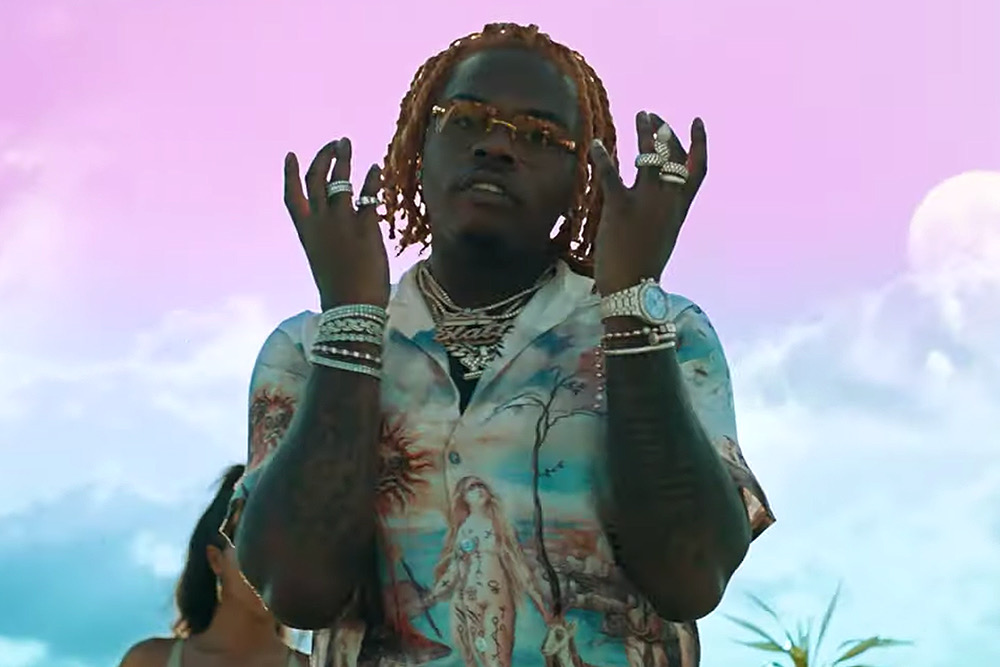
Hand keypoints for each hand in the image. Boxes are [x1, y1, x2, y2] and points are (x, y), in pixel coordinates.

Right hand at [284, 138, 389, 308]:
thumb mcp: (326, 261)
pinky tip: (375, 168)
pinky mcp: (364, 226)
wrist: (351, 306)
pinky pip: (367, 195)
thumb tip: (339, 235)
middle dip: (323, 157)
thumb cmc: (340, 291)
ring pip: (339, 179)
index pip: (292, 197)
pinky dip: (371, 179)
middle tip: (334, 144)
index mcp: (306, 232)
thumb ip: (329, 241)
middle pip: (315, 179)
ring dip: (344, 158)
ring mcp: (341, 222)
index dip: (291, 174)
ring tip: (348, 143)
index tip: (292, 154)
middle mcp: (320, 223)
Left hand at [589, 112, 707, 293]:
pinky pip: (612, 176)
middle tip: (653, 114)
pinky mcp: (620, 207)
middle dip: (665, 131)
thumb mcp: (661, 235)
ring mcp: (645, 202)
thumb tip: (655, 197)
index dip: (699, 143)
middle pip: (673, 156)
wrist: (631, 288)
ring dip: (644, 133)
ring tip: (640, 114)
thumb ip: (662, 212)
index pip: (697, 169)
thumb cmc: (643, 266)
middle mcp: (667, 201)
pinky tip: (597, 144)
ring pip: (649, 157)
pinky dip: (604, 158)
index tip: (695, 120)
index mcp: (679, 208)